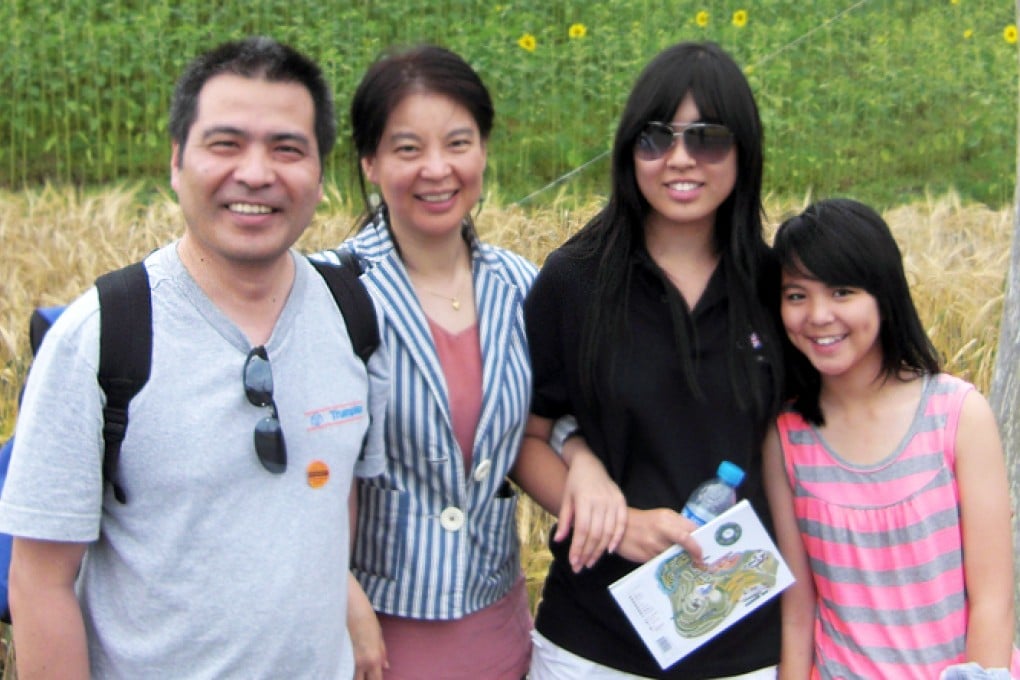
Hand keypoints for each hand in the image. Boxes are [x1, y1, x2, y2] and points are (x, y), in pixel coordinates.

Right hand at [348, 575, 386, 679]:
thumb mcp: (379, 635)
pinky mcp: (337, 654)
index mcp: (374, 659)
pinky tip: (343, 667)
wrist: (349, 606)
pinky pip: (341, 667)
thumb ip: (382, 653)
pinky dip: (344, 668)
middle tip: (364, 674)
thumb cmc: (366, 618)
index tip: (375, 678)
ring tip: (356, 670)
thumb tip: (386, 666)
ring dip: (353, 675)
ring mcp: (348, 659)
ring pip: (350, 676)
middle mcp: (361, 663)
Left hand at [554, 440, 626, 571]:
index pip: (582, 529)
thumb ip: (564, 521)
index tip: (573, 562)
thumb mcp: (565, 499)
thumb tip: (558, 541)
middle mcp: (600, 500)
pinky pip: (622, 523)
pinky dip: (617, 538)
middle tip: (581, 567)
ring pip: (608, 531)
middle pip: (596, 533)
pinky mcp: (622, 501)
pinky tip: (609, 550)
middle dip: (587, 553)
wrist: (589, 465)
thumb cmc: (574, 484)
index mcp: (584, 499)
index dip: (578, 547)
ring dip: (599, 550)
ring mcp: (613, 500)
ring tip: (591, 562)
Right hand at [614, 507, 702, 564]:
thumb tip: (698, 536)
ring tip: (689, 565)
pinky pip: (664, 564)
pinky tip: (673, 567)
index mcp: (666, 518)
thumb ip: (679, 524)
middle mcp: (661, 530)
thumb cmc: (645, 521)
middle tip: (702, 562)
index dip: (700, 541)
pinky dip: (671, 566)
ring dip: (684, 561)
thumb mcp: (662, 516)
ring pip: (676, 556)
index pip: (690, 530)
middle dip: (696, 553)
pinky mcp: (646, 558)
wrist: (619, 528)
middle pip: (686, 543)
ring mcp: (653, 545)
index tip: (707, 550)